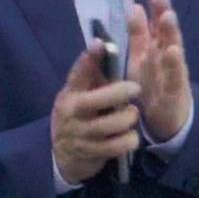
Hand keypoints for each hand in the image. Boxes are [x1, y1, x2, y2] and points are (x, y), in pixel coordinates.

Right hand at [52, 37, 143, 184]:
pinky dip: (130, 140)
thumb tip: (101, 43)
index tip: (100, 43)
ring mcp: (81, 134)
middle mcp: (72, 113)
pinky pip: (121, 144)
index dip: (89, 59)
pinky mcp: (92, 152)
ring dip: (129, 118)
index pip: (78, 74)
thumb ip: (90, 74)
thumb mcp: (78, 95)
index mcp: (70, 94)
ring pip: (117, 122)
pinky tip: (128, 137)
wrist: (63, 154)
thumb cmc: (78, 116)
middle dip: (122, 92)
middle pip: (100, 99)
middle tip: (135, 88)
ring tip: (130, 116)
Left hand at [132, 0, 193, 143]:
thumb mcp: (137, 62)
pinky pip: (175, 75)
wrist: (166, 121)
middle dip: (162, 12)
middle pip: (164, 31)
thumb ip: (136, 39)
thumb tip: (129, 10)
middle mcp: (163, 58)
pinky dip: (173, 63)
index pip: (151, 25)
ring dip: (170, 32)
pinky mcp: (175, 90)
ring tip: (167, 15)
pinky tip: (172, 50)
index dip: (152, 7)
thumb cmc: (150, 89)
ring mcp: (171, 72)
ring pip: (172, 48)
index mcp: (150, 51)